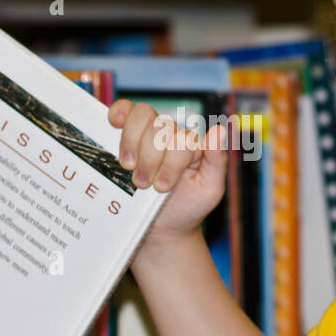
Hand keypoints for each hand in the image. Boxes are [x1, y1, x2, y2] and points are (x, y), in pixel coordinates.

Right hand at [108, 99, 228, 239]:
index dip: (169, 163)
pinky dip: (119, 111)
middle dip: (149, 158)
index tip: (162, 187)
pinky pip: (124, 110)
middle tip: (144, 184)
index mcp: (191, 144)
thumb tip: (220, 129)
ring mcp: (148, 133)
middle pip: (159, 126)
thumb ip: (217, 161)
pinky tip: (115, 122)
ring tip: (128, 168)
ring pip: (141, 115)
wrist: (161, 226)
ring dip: (131, 143)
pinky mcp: (127, 136)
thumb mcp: (209, 190)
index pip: (181, 138)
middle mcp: (171, 134)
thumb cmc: (187, 207)